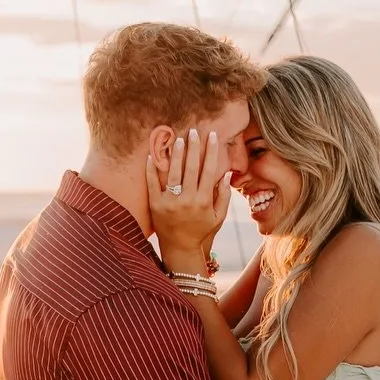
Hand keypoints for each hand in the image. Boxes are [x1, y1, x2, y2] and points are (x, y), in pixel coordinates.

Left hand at [148, 127, 229, 272]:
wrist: (179, 248)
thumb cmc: (201, 231)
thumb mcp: (218, 217)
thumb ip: (224, 196)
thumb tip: (227, 173)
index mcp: (204, 201)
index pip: (209, 170)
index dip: (211, 151)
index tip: (212, 136)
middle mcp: (188, 200)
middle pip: (192, 167)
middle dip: (193, 147)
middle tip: (193, 131)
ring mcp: (170, 202)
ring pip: (174, 172)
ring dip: (176, 153)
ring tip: (178, 138)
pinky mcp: (156, 204)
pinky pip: (153, 183)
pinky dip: (152, 168)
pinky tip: (153, 154)